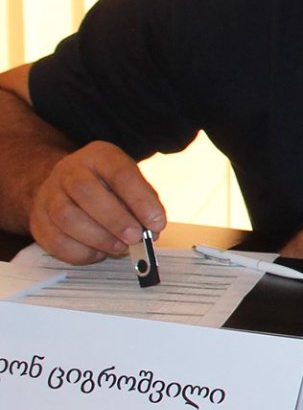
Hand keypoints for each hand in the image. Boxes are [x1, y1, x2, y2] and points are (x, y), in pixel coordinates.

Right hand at [29, 142, 165, 263]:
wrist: (64, 187)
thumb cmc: (107, 187)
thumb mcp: (131, 183)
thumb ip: (144, 203)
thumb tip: (152, 230)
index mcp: (99, 156)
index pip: (119, 173)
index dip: (140, 200)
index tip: (157, 223)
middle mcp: (69, 171)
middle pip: (85, 192)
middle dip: (115, 219)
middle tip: (136, 238)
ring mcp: (49, 195)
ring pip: (66, 217)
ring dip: (99, 238)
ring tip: (120, 247)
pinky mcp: (38, 221)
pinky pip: (56, 241)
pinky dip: (81, 252)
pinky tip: (98, 252)